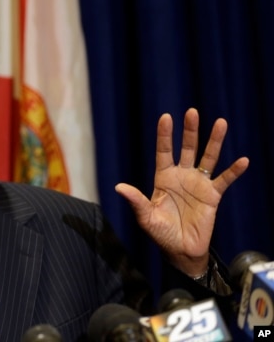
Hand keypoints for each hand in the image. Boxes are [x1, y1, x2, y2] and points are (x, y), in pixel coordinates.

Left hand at [115, 108, 248, 275]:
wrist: (180, 250)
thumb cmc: (160, 233)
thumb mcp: (146, 217)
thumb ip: (136, 200)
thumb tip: (118, 187)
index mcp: (163, 178)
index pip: (164, 151)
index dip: (165, 135)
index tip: (166, 117)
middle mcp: (181, 177)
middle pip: (187, 148)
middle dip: (190, 131)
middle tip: (192, 112)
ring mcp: (198, 184)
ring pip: (208, 158)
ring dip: (214, 141)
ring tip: (221, 123)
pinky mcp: (212, 195)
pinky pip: (224, 180)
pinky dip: (234, 171)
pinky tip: (242, 161)